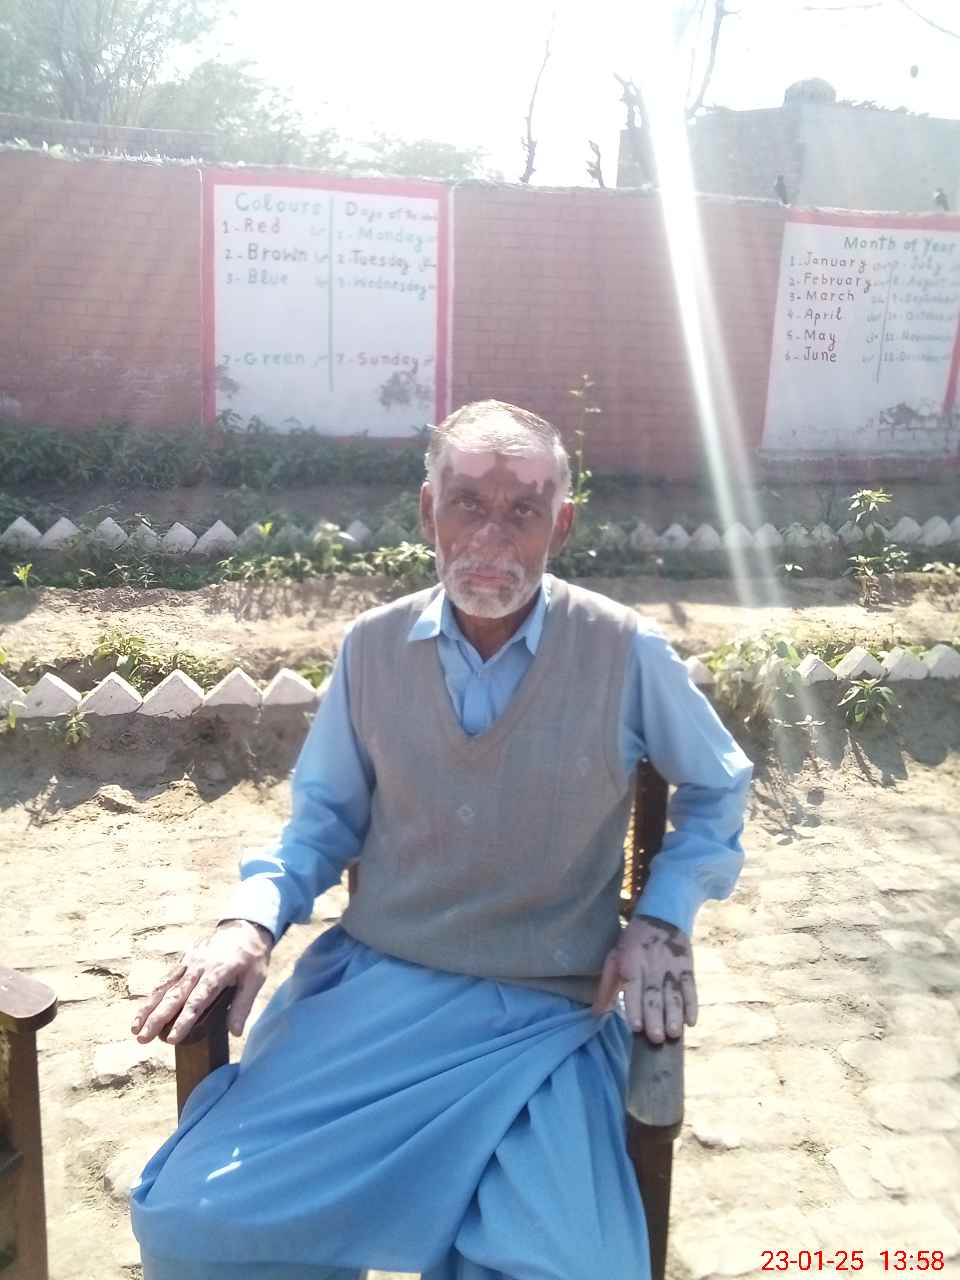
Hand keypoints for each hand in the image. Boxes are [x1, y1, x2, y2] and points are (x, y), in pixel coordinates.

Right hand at [131, 919, 273, 1044]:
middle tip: (142, 1039)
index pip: (198, 1001)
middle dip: (157, 1019)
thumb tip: (235, 1032)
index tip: (172, 1039)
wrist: (245, 927)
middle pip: (174, 996)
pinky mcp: (184, 960)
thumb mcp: (256, 979)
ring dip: (148, 1008)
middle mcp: (198, 968)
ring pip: (165, 987)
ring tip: (134, 1029)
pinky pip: (166, 979)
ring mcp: (189, 963)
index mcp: (217, 973)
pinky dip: (153, 995)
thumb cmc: (252, 956)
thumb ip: (243, 1005)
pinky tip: (142, 1011)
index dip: (184, 1021)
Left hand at [592, 914, 696, 1042]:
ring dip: (675, 1014)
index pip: (633, 987)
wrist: (661, 916)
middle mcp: (652, 966)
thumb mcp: (614, 958)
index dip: (635, 1007)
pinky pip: (691, 987)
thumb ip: (607, 987)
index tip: (636, 1027)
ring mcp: (671, 966)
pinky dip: (692, 1005)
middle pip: (654, 994)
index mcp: (631, 963)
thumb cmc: (632, 943)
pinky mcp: (687, 967)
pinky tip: (691, 1022)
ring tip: (674, 1034)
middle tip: (657, 1038)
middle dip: (655, 1017)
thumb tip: (596, 1013)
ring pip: (674, 993)